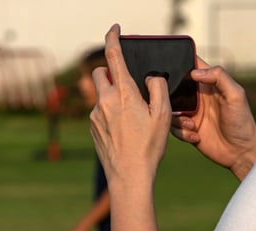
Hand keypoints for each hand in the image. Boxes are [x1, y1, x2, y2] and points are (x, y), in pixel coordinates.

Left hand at [89, 24, 172, 190]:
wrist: (129, 176)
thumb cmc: (148, 147)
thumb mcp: (162, 115)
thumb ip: (158, 89)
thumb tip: (150, 78)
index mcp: (124, 93)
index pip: (113, 56)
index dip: (112, 38)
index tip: (114, 29)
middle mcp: (105, 101)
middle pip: (100, 73)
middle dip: (110, 71)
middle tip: (126, 83)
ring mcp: (95, 115)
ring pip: (101, 95)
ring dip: (113, 97)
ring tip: (132, 118)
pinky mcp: (93, 128)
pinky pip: (100, 112)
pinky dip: (110, 114)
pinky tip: (125, 131)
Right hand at [171, 59, 255, 180]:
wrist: (240, 152)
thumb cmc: (242, 122)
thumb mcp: (236, 95)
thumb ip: (219, 77)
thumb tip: (195, 72)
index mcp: (209, 84)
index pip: (192, 66)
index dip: (181, 62)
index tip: (172, 66)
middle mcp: (198, 97)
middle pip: (174, 87)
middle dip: (169, 93)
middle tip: (177, 102)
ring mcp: (191, 113)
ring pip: (170, 108)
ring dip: (177, 117)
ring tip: (192, 124)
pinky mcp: (187, 129)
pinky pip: (173, 127)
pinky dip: (180, 131)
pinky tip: (196, 136)